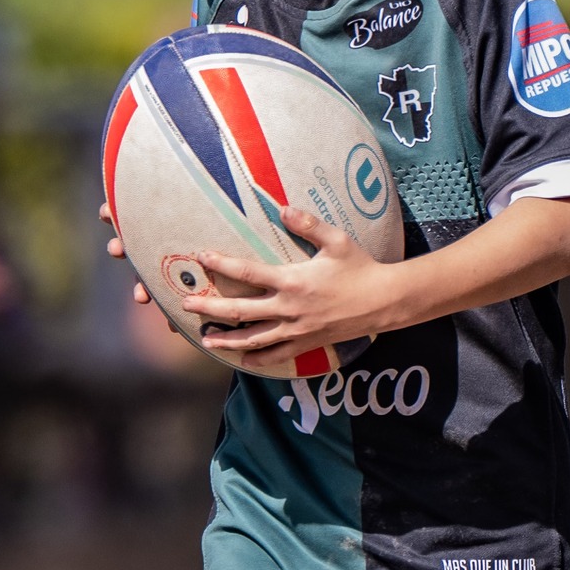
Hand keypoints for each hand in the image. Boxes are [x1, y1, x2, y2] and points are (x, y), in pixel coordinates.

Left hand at [180, 206, 391, 374]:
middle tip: (186, 307)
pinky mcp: (307, 343)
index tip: (201, 257)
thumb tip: (283, 209)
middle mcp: (289, 308)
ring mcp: (297, 329)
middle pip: (240, 311)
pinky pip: (278, 355)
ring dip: (227, 340)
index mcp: (292, 280)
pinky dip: (258, 360)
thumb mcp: (337, 240)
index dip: (221, 264)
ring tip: (206, 340)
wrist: (384, 301)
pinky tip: (243, 360)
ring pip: (253, 339)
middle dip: (210, 309)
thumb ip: (308, 224)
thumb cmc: (361, 268)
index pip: (248, 273)